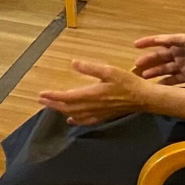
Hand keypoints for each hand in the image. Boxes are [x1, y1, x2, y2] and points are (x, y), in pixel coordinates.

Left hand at [39, 58, 154, 124]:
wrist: (144, 98)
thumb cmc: (128, 83)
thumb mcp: (109, 71)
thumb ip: (90, 68)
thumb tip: (73, 63)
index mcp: (91, 95)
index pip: (67, 98)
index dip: (53, 97)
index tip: (41, 94)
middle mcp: (92, 106)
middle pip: (68, 108)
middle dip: (53, 104)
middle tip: (40, 100)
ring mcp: (98, 113)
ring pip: (75, 115)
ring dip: (61, 111)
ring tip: (50, 107)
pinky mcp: (104, 116)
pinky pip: (86, 121)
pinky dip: (76, 120)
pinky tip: (71, 120)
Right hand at [133, 33, 184, 85]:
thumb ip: (172, 40)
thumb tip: (156, 39)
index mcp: (177, 44)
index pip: (159, 42)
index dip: (147, 42)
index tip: (135, 45)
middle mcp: (178, 54)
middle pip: (160, 58)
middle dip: (148, 61)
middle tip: (136, 66)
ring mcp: (182, 66)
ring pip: (164, 69)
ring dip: (154, 72)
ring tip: (144, 76)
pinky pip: (174, 80)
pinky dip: (165, 83)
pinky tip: (157, 86)